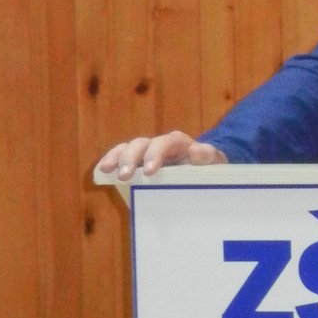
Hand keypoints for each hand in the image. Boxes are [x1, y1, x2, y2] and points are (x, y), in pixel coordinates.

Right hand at [98, 131, 229, 179]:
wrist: (203, 172)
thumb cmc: (209, 169)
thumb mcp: (215, 164)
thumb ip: (208, 157)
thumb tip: (196, 151)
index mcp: (180, 143)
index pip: (166, 142)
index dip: (156, 154)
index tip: (149, 171)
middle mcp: (160, 144)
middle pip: (142, 144)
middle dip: (131, 158)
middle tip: (124, 175)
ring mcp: (147, 152)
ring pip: (129, 148)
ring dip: (117, 157)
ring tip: (107, 170)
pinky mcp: (138, 162)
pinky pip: (121, 156)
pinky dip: (111, 160)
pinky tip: (102, 171)